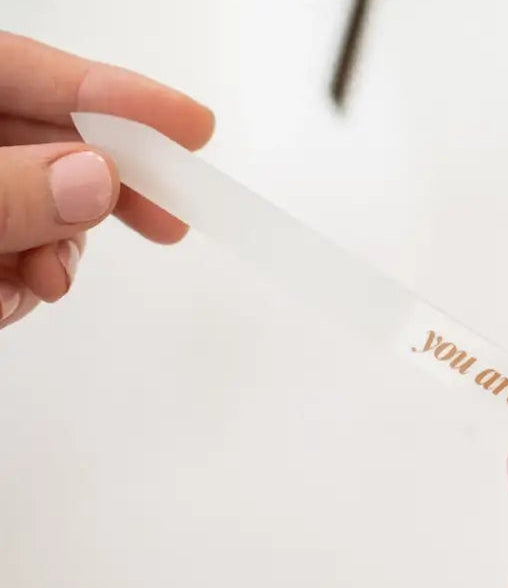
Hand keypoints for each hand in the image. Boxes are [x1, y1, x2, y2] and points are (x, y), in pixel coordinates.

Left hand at [0, 31, 213, 328]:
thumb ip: (6, 192)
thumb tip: (94, 178)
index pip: (27, 72)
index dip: (116, 95)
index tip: (191, 126)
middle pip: (48, 144)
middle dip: (108, 187)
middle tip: (172, 213)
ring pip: (40, 211)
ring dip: (57, 252)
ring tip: (46, 280)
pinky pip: (16, 259)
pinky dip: (22, 285)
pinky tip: (6, 298)